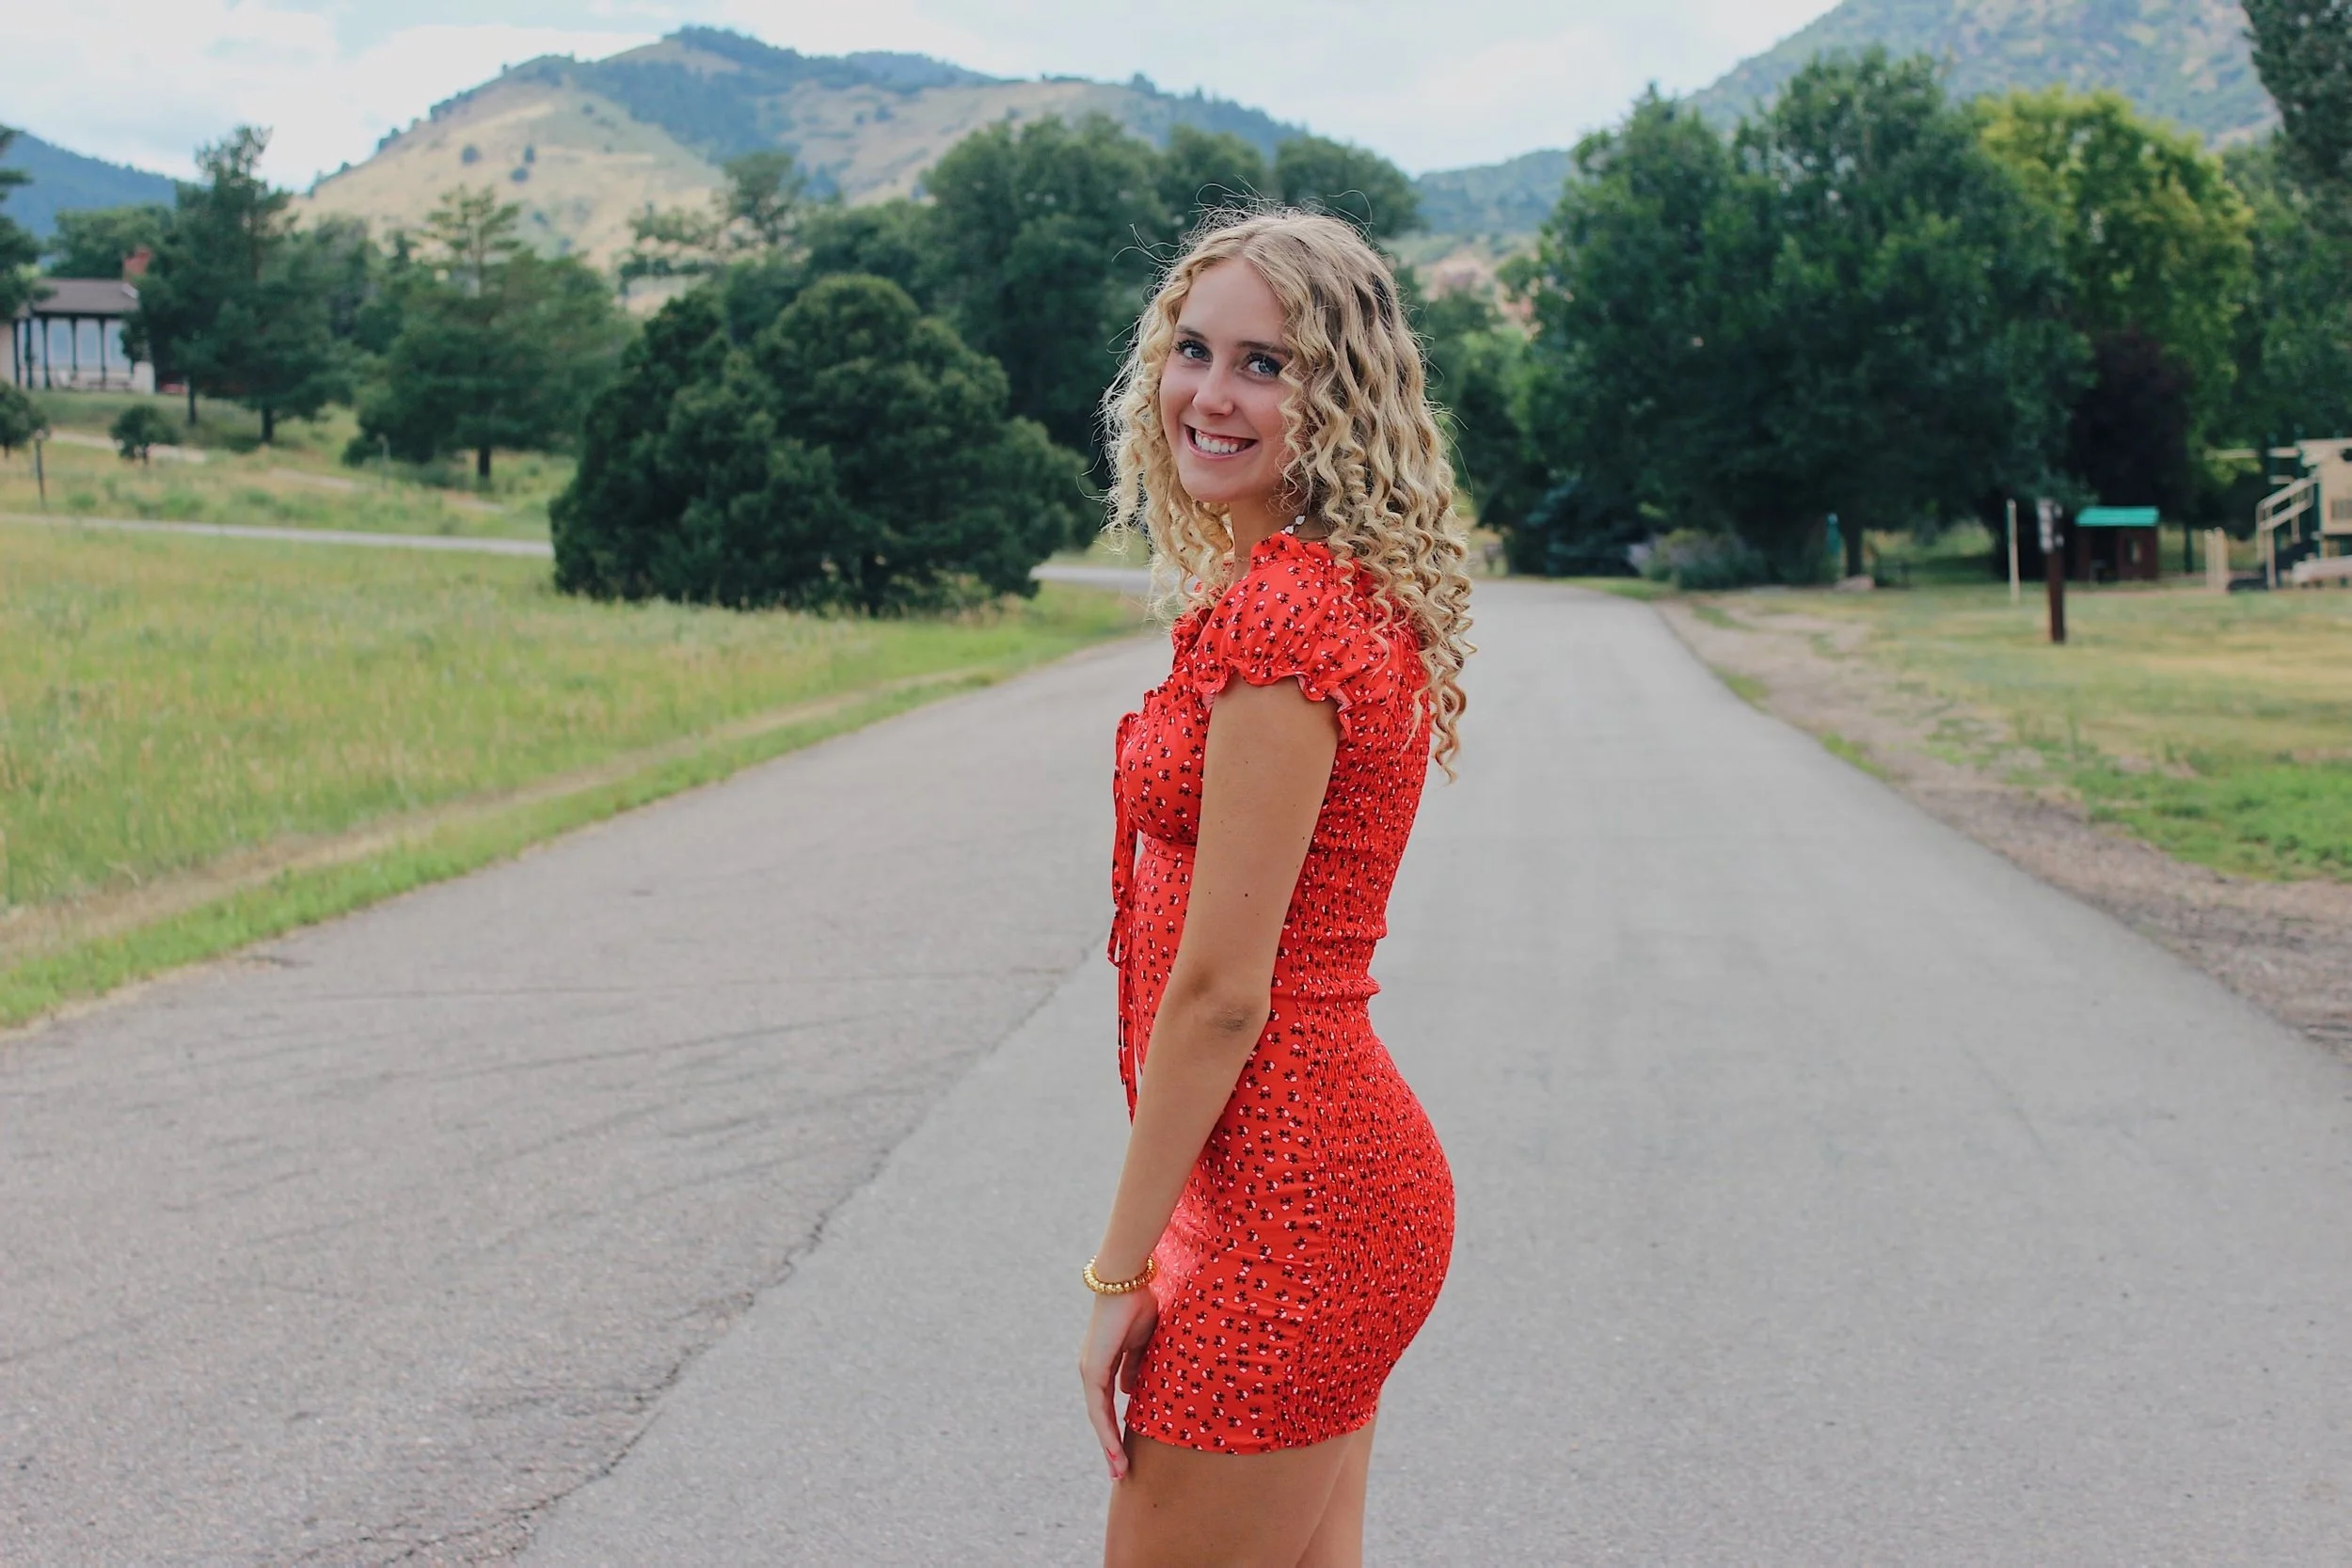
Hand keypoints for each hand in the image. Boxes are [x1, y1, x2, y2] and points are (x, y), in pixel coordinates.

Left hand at [1078, 1286, 1157, 1479]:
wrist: (1126, 1282)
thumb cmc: (1137, 1304)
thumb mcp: (1142, 1343)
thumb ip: (1135, 1366)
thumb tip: (1130, 1390)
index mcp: (1104, 1363)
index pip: (1108, 1404)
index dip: (1115, 1428)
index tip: (1123, 1451)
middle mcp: (1092, 1370)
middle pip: (1100, 1417)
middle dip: (1110, 1447)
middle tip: (1119, 1473)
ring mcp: (1090, 1370)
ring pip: (1098, 1418)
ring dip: (1107, 1446)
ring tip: (1118, 1471)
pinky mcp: (1092, 1369)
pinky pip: (1098, 1407)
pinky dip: (1105, 1430)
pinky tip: (1112, 1450)